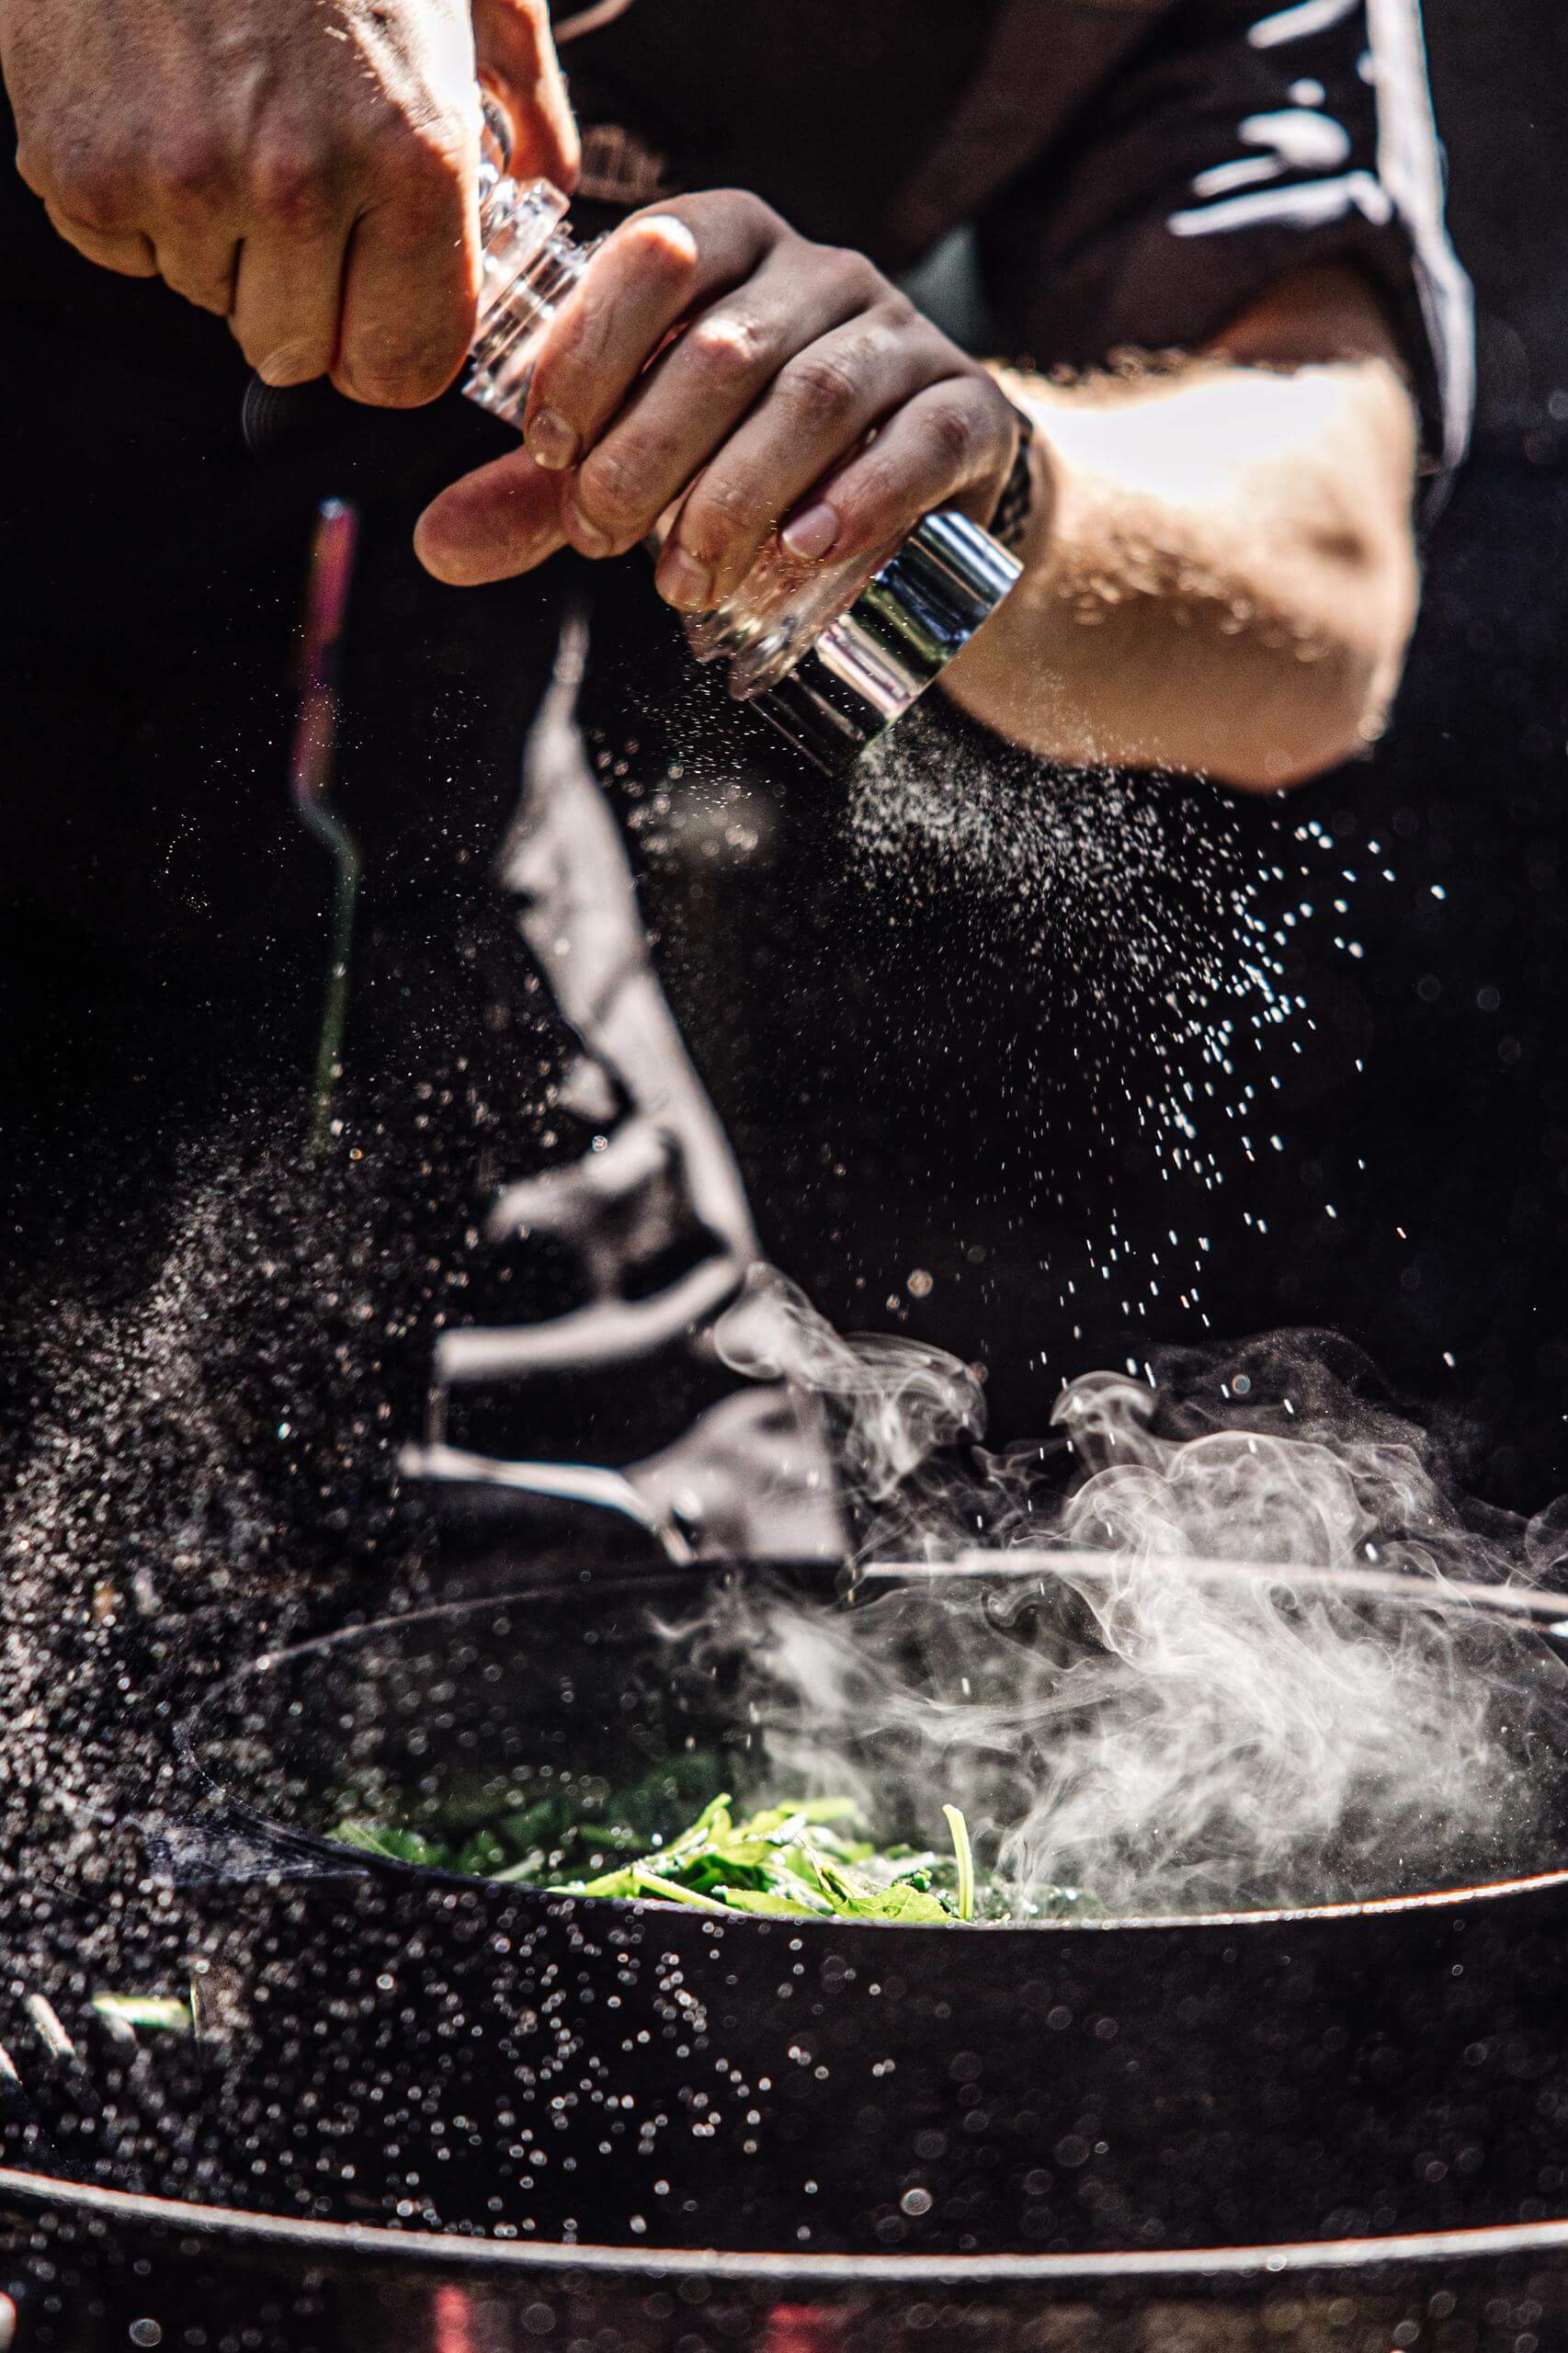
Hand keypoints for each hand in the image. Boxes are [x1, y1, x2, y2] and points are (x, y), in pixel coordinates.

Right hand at [1, 0, 576, 404]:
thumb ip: (522, 98)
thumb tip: (547, 186)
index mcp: (409, 157)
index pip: (403, 368)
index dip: (389, 345)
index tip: (377, 305)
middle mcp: (296, 186)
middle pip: (296, 352)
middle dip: (302, 296)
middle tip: (293, 193)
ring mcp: (179, 182)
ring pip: (209, 297)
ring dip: (219, 241)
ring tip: (221, 118)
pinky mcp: (82, 168)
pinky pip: (124, 249)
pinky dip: (138, 202)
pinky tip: (156, 107)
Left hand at [413, 188, 1020, 608]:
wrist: (917, 499)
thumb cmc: (753, 462)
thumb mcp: (640, 467)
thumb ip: (540, 497)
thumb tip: (433, 546)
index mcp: (729, 243)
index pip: (653, 256)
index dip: (589, 353)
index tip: (545, 451)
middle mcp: (820, 271)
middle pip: (725, 346)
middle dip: (649, 454)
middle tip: (606, 542)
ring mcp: (902, 337)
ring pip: (815, 395)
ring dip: (736, 495)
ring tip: (687, 581)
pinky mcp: (968, 412)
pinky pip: (917, 440)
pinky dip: (857, 498)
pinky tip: (801, 549)